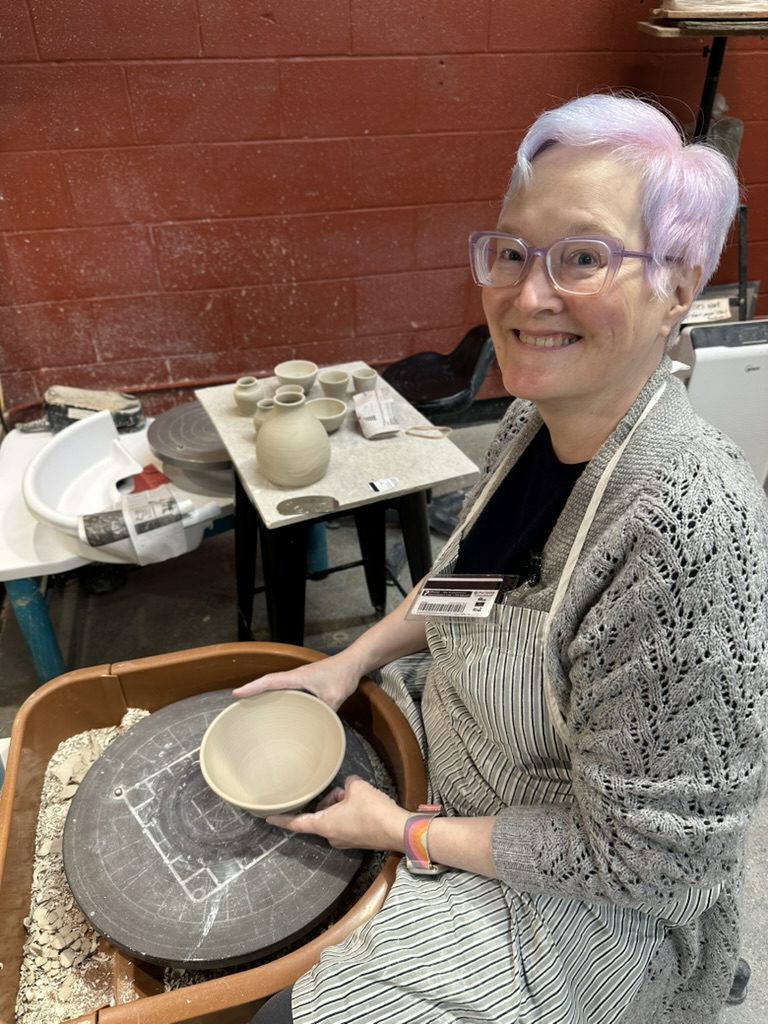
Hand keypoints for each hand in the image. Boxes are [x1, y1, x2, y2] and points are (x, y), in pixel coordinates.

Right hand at [232, 651, 359, 709]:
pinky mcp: (308, 682)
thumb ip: (325, 713)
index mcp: (297, 677)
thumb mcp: (334, 697)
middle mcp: (296, 676)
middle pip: (269, 683)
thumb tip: (317, 731)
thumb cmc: (343, 674)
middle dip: (252, 691)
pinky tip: (280, 707)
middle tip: (239, 703)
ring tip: (253, 707)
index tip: (236, 694)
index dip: (252, 687)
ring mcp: (301, 679)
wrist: (354, 663)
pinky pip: (288, 689)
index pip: (269, 681)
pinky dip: (279, 696)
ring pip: (277, 686)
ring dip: (264, 693)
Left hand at [266, 775, 409, 852]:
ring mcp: (344, 840)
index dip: (282, 819)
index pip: (297, 823)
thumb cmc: (374, 811)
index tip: (269, 818)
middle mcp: (331, 836)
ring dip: (342, 805)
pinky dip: (352, 812)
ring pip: (334, 817)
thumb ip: (347, 783)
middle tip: (345, 792)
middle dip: (330, 800)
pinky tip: (366, 806)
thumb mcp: (357, 787)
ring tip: (359, 798)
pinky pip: (346, 822)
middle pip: (320, 814)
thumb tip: (348, 786)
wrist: (397, 829)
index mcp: (325, 824)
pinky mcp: (357, 840)